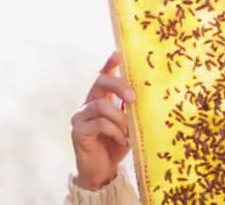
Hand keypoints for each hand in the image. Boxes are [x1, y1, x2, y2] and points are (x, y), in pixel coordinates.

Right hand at [70, 51, 135, 189]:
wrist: (103, 171)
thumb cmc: (117, 145)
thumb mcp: (128, 124)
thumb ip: (130, 109)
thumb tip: (146, 94)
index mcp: (101, 99)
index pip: (103, 76)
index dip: (109, 64)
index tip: (118, 53)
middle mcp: (88, 103)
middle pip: (100, 82)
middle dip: (119, 86)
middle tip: (133, 98)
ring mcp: (80, 116)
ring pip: (102, 105)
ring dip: (120, 118)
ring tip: (128, 131)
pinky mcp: (78, 131)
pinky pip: (99, 123)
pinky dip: (115, 131)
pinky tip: (122, 140)